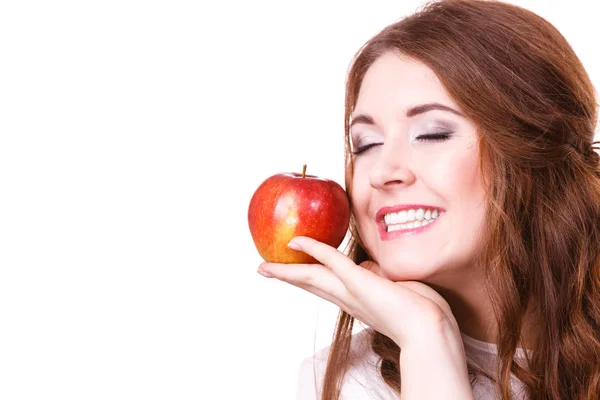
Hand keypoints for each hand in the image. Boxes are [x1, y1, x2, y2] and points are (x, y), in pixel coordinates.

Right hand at [257, 236, 460, 347]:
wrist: (429, 329)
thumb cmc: (420, 310)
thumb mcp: (393, 287)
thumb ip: (377, 276)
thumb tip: (369, 266)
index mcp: (355, 299)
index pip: (325, 287)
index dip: (305, 278)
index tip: (292, 273)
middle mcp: (347, 298)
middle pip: (309, 284)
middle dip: (285, 277)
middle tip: (263, 270)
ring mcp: (350, 290)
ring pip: (311, 277)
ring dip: (286, 270)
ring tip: (264, 266)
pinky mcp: (358, 281)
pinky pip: (330, 260)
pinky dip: (313, 249)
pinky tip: (297, 241)